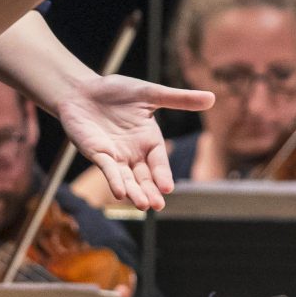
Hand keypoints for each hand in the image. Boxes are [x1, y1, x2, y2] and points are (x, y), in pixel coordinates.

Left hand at [53, 71, 214, 210]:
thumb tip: (213, 98)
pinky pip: (107, 170)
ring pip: (128, 179)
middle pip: (145, 177)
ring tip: (141, 205)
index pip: (159, 162)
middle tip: (156, 206)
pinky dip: (113, 180)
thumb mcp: (150, 94)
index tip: (168, 188)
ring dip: (134, 192)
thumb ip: (179, 99)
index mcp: (149, 140)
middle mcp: (133, 153)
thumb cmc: (116, 91)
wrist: (82, 90)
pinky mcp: (96, 154)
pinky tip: (119, 192)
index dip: (163, 174)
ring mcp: (115, 156)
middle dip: (150, 191)